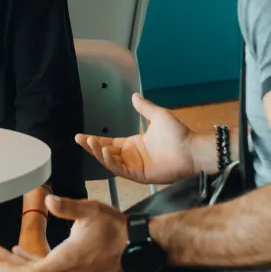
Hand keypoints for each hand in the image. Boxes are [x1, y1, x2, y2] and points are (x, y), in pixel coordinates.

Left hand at [0, 196, 126, 271]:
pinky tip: (23, 252)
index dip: (9, 269)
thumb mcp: (90, 211)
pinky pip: (47, 270)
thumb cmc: (114, 228)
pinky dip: (31, 262)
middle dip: (5, 266)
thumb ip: (67, 206)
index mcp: (65, 260)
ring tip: (0, 252)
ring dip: (17, 264)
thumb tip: (48, 200)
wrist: (136, 244)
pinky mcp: (75, 270)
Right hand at [76, 93, 197, 184]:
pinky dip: (111, 162)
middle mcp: (132, 156)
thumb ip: (144, 108)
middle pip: (106, 153)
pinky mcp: (140, 175)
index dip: (96, 140)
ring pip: (110, 162)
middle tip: (78, 139)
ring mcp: (135, 167)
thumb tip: (134, 96)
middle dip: (91, 147)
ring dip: (98, 153)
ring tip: (89, 143)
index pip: (109, 143)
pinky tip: (105, 152)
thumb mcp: (158, 116)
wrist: (192, 148)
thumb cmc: (178, 134)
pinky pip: (121, 170)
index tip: (81, 135)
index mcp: (134, 144)